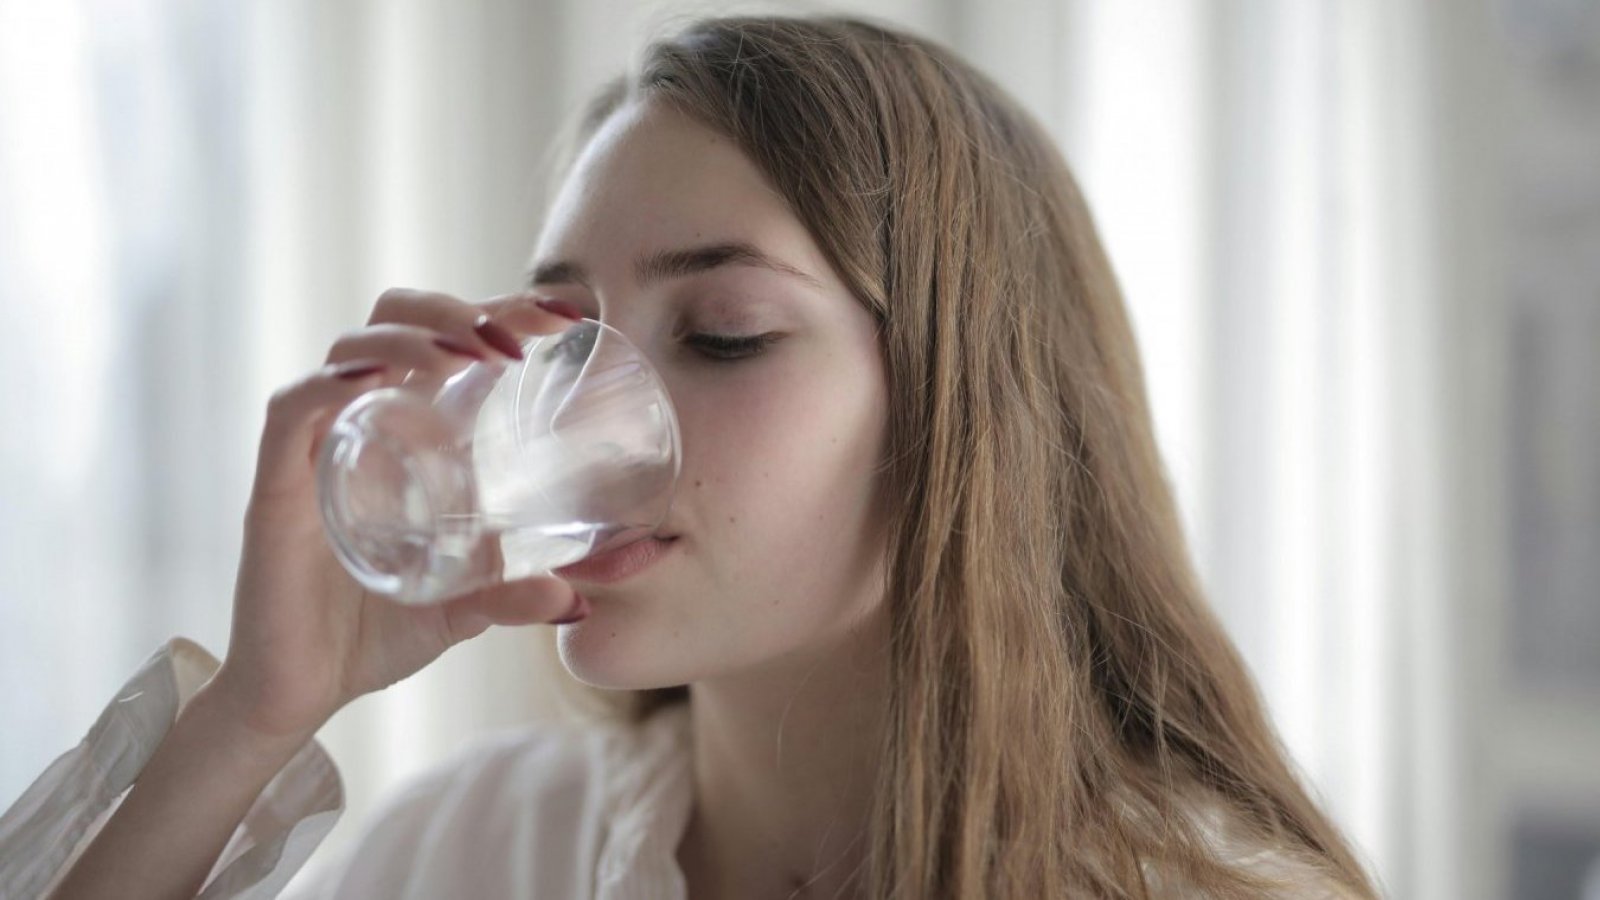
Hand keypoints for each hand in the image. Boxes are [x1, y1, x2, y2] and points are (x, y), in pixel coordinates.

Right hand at [208, 288, 585, 739]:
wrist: (299, 694)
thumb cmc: (375, 632)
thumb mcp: (465, 609)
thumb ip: (517, 595)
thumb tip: (580, 601)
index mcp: (408, 431)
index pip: (448, 338)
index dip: (502, 310)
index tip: (565, 315)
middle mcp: (361, 423)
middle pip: (395, 319)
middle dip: (456, 308)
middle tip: (516, 339)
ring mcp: (316, 448)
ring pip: (350, 348)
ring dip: (412, 335)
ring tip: (468, 354)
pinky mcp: (276, 486)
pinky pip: (293, 410)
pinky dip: (330, 383)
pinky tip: (376, 379)